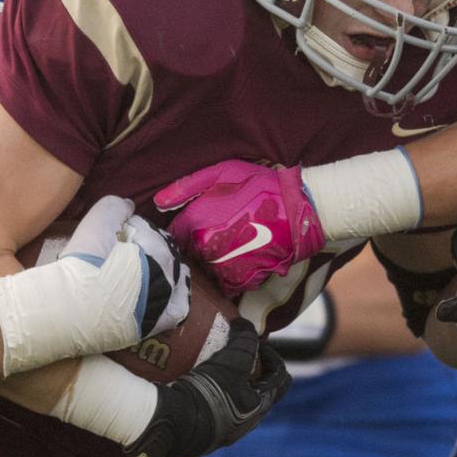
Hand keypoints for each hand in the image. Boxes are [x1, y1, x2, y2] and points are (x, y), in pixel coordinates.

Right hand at [65, 196, 190, 340]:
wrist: (72, 308)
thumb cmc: (85, 264)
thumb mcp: (98, 220)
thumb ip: (117, 206)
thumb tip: (129, 206)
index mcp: (158, 248)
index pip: (146, 230)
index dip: (127, 229)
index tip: (111, 235)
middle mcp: (168, 273)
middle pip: (161, 251)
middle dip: (145, 247)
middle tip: (120, 253)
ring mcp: (165, 300)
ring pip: (174, 276)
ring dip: (163, 268)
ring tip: (142, 269)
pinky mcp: (157, 324)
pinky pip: (178, 308)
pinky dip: (177, 297)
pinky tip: (169, 292)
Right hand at [124, 318, 291, 456]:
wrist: (171, 425)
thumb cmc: (210, 392)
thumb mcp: (234, 360)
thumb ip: (245, 339)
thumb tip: (245, 324)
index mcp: (258, 409)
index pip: (280, 380)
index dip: (273, 357)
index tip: (257, 343)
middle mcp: (242, 425)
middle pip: (254, 391)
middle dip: (247, 370)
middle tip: (233, 350)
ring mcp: (219, 431)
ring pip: (229, 400)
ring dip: (223, 381)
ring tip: (206, 360)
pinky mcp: (197, 433)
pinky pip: (204, 406)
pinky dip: (201, 390)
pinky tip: (184, 375)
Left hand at [154, 161, 325, 294]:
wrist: (298, 208)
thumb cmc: (259, 185)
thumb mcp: (221, 172)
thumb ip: (186, 187)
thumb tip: (157, 202)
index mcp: (196, 222)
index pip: (174, 235)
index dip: (182, 230)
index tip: (192, 226)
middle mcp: (207, 248)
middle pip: (189, 255)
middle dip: (196, 247)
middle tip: (214, 234)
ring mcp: (226, 266)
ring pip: (207, 271)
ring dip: (213, 262)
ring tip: (229, 246)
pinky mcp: (246, 279)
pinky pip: (228, 284)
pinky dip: (231, 275)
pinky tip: (241, 258)